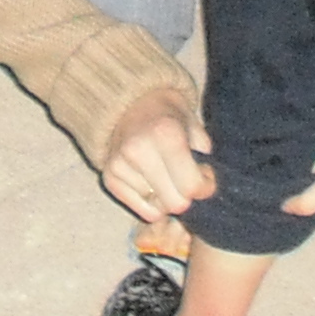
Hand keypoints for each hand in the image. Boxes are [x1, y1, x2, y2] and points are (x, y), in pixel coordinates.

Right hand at [98, 92, 215, 223]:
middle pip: (174, 203)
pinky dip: (151, 202)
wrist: (132, 104)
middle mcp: (138, 150)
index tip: (205, 175)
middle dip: (187, 196)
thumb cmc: (170, 117)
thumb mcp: (195, 128)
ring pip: (158, 209)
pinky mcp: (109, 178)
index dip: (205, 187)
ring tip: (166, 175)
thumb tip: (204, 189)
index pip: (191, 186)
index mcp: (165, 134)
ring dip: (167, 197)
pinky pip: (142, 210)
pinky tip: (152, 183)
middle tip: (187, 179)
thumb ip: (203, 158)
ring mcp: (120, 165)